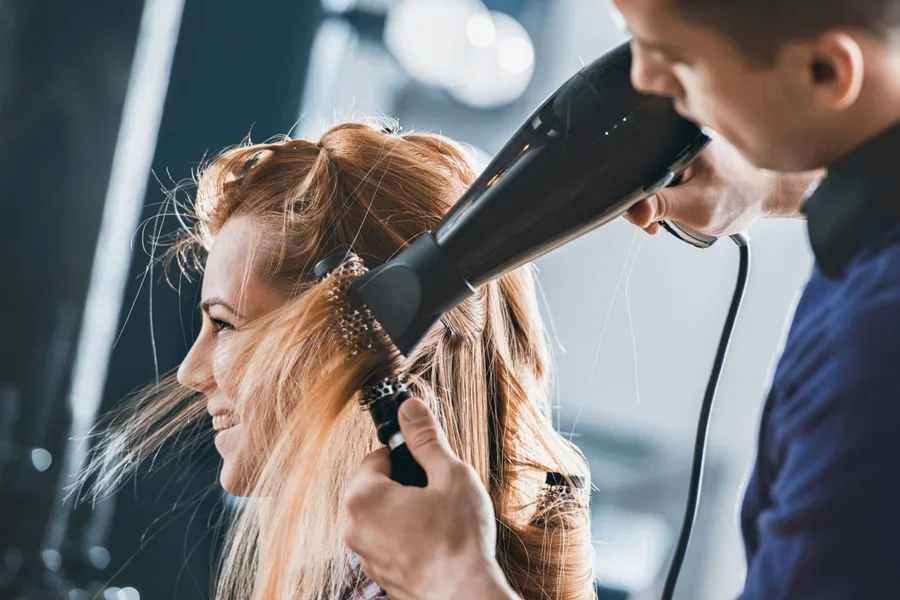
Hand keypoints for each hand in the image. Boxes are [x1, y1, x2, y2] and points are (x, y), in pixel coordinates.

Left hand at [344, 398, 517, 599]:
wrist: (465, 597)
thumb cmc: (459, 538)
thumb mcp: (450, 474)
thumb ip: (426, 439)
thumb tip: (410, 407)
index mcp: (363, 496)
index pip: (376, 456)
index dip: (406, 457)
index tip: (428, 466)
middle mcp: (354, 526)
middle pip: (376, 486)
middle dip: (404, 485)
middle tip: (437, 494)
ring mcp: (364, 555)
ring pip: (383, 516)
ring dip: (406, 512)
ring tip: (439, 521)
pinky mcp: (379, 575)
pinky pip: (388, 542)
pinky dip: (407, 539)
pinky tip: (435, 543)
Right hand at [625, 137, 823, 236]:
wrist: (768, 196)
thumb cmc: (742, 196)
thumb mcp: (696, 206)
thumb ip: (662, 207)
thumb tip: (635, 212)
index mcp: (679, 139)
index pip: (635, 163)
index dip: (632, 194)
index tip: (643, 215)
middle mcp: (678, 138)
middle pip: (640, 172)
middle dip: (646, 201)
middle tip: (660, 220)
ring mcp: (681, 148)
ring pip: (650, 177)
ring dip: (657, 200)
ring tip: (677, 210)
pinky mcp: (685, 158)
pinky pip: (662, 177)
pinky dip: (667, 195)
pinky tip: (680, 202)